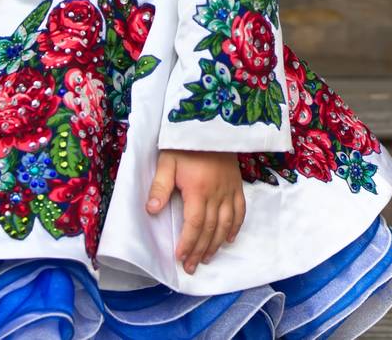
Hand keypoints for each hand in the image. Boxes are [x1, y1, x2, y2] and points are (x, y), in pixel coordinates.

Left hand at [145, 148, 245, 273]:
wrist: (210, 123)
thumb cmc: (184, 143)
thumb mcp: (167, 161)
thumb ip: (160, 186)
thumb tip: (151, 211)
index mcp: (198, 189)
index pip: (194, 224)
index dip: (188, 243)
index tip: (180, 258)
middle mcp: (217, 193)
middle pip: (210, 229)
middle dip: (200, 251)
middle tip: (191, 267)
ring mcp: (229, 190)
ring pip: (226, 224)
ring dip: (217, 244)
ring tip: (207, 258)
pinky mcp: (237, 185)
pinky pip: (240, 210)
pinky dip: (236, 227)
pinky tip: (229, 239)